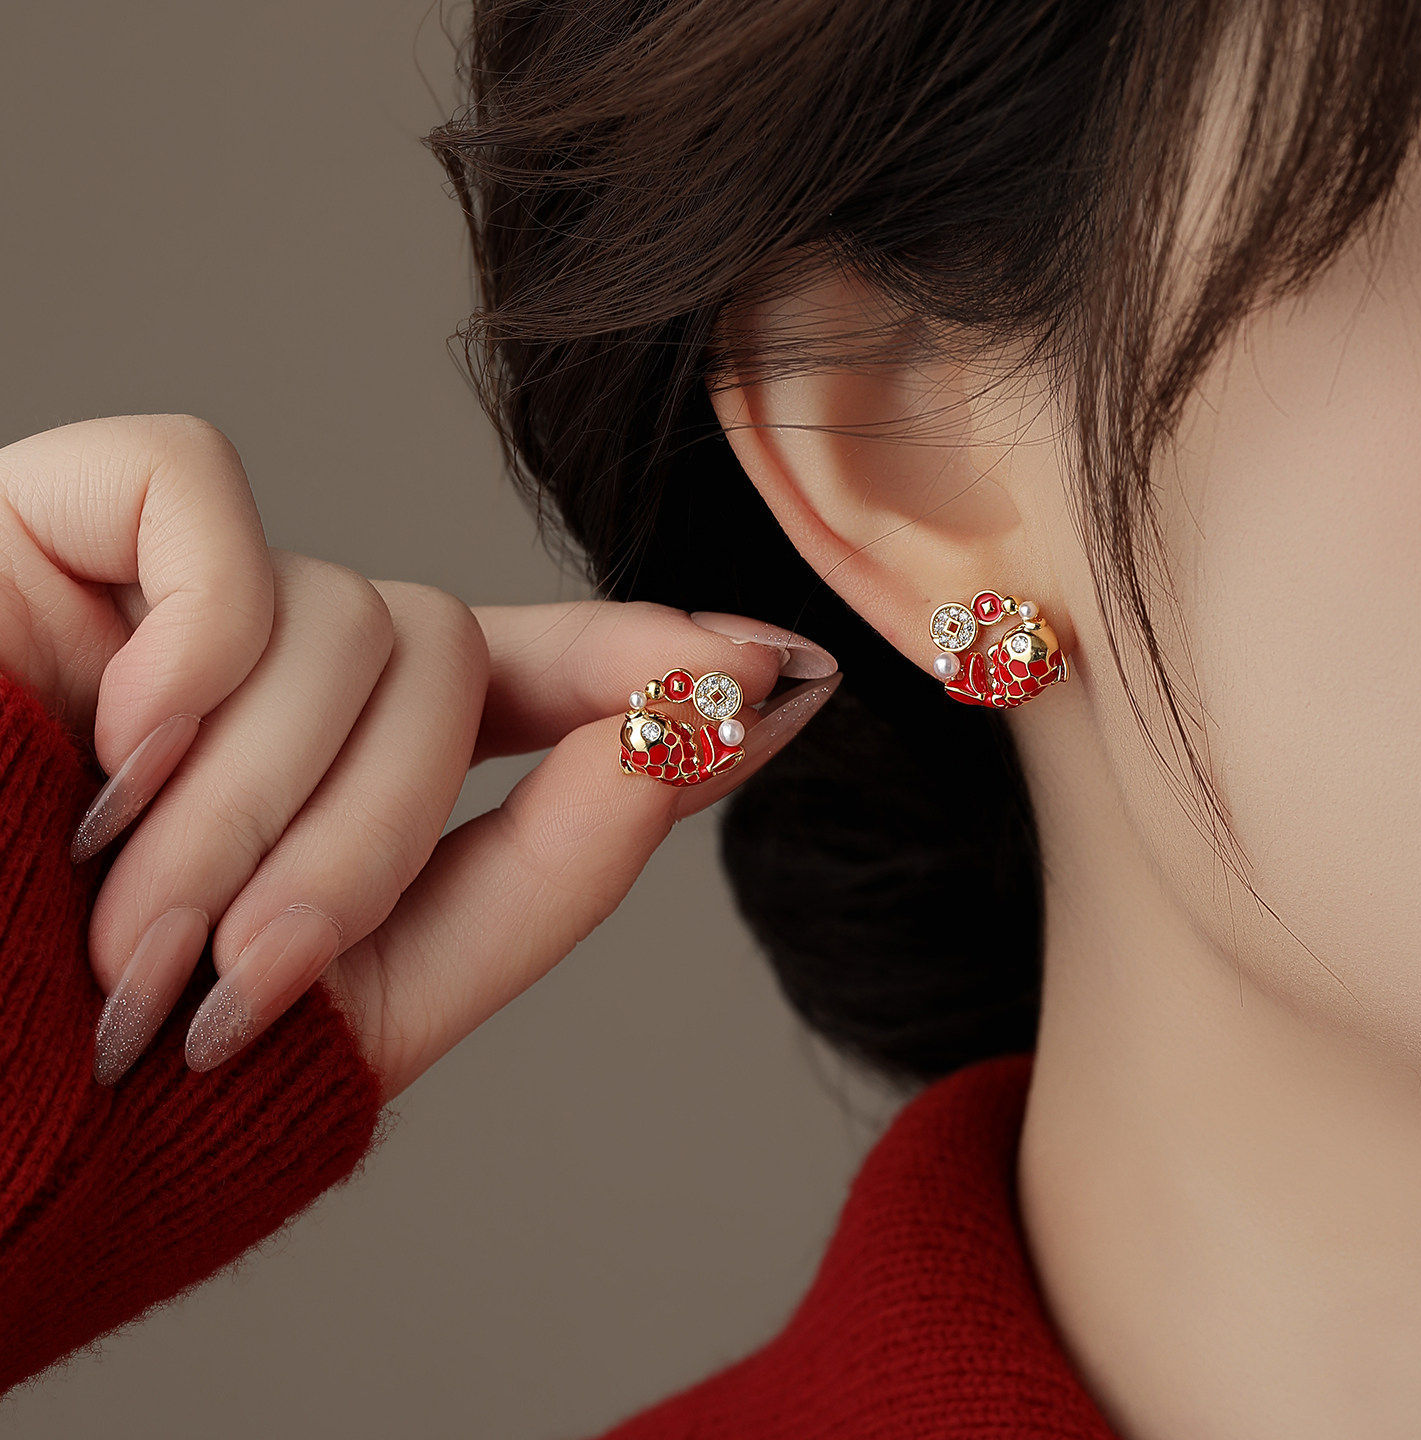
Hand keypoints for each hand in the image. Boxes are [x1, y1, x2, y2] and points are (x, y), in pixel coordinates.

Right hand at [0, 415, 840, 1100]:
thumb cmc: (93, 1069)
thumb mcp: (367, 997)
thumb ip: (546, 871)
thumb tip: (706, 731)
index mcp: (339, 777)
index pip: (532, 683)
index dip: (652, 663)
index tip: (785, 669)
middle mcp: (267, 676)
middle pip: (442, 658)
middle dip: (362, 833)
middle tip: (238, 977)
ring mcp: (164, 596)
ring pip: (338, 608)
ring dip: (256, 801)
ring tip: (133, 926)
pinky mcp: (52, 522)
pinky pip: (200, 497)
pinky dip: (186, 639)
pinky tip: (104, 734)